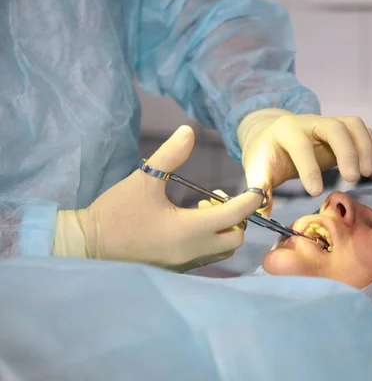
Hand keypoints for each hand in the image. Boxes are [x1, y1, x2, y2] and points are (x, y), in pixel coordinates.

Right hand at [53, 126, 263, 271]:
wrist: (87, 245)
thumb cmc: (115, 212)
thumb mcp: (143, 179)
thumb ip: (170, 155)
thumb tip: (188, 131)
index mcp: (188, 230)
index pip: (234, 216)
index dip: (249, 201)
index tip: (256, 189)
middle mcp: (192, 251)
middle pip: (235, 238)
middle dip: (236, 218)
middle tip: (214, 199)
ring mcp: (185, 264)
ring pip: (223, 250)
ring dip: (223, 230)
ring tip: (201, 210)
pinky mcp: (177, 269)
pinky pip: (207, 256)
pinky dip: (210, 240)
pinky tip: (190, 224)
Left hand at [237, 109, 371, 214]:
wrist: (271, 137)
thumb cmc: (266, 157)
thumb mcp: (257, 171)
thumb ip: (259, 192)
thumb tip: (262, 217)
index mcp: (285, 131)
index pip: (300, 145)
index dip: (309, 168)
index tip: (315, 194)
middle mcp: (309, 122)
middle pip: (334, 126)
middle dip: (347, 152)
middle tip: (352, 180)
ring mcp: (327, 123)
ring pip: (353, 124)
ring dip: (365, 147)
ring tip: (367, 174)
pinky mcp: (341, 129)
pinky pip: (361, 131)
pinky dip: (370, 147)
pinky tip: (368, 168)